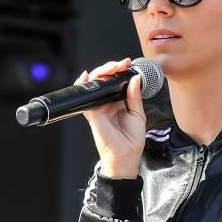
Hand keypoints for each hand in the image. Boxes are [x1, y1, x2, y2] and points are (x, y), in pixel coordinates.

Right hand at [74, 58, 145, 178]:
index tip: (127, 64)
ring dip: (100, 73)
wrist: (126, 157)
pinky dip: (83, 86)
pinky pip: (84, 99)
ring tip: (110, 68)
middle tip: (120, 64)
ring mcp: (98, 108)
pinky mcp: (92, 114)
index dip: (120, 72)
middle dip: (110, 69)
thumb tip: (135, 79)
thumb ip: (135, 97)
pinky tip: (87, 77)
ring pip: (94, 86)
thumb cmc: (132, 140)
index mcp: (118, 103)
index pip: (116, 83)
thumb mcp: (138, 115)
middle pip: (104, 81)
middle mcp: (107, 104)